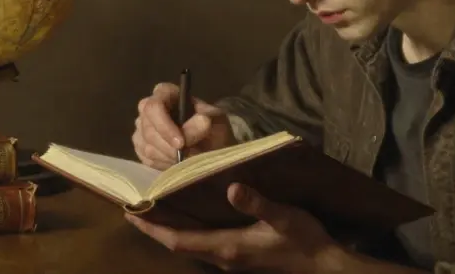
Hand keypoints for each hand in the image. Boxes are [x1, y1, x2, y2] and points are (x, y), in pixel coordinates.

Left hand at [125, 182, 346, 272]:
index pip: (180, 239)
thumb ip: (257, 203)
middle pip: (178, 244)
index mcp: (228, 247)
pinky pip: (200, 244)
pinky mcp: (236, 257)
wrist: (322, 265)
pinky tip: (185, 218)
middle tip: (132, 210)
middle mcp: (222, 257)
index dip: (154, 228)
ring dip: (167, 231)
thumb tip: (233, 188)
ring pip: (188, 245)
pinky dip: (185, 232)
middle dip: (153, 229)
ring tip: (152, 212)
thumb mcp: (284, 217)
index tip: (132, 213)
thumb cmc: (303, 240)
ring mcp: (229, 259)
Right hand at [133, 82, 237, 169]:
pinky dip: (164, 164)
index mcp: (165, 94)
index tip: (181, 143)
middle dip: (169, 147)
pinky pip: (147, 159)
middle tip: (187, 156)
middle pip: (148, 129)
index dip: (164, 125)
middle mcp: (148, 109)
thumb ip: (207, 118)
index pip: (154, 106)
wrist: (213, 148)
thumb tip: (202, 119)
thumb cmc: (213, 129)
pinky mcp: (141, 147)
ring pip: (147, 146)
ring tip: (187, 159)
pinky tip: (178, 163)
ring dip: (169, 157)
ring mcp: (141, 128)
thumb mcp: (217, 120)